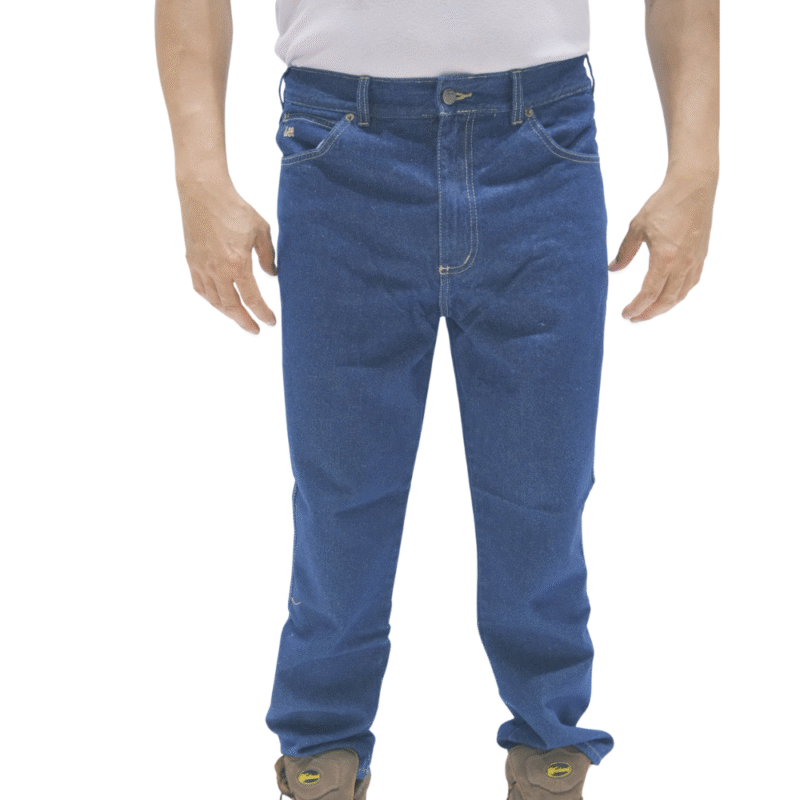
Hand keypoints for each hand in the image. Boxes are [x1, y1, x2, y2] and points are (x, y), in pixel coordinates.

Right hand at [178, 176, 277, 333]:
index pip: (252, 298)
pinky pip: (200, 288)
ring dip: (227, 313)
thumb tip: (271, 274)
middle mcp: (217, 270)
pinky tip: (218, 302)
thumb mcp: (261, 230)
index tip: (270, 321)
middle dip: (244, 320)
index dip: (262, 313)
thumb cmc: (233, 208)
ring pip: (214, 300)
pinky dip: (211, 299)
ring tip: (239, 318)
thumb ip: (268, 255)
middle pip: (231, 306)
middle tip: (254, 329)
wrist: (204, 193)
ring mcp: (202, 267)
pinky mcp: (192, 261)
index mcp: (237, 264)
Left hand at [609, 169, 717, 321]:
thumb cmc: (666, 203)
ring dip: (664, 307)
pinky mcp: (701, 256)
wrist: (694, 186)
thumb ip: (625, 251)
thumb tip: (614, 268)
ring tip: (650, 311)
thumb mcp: (637, 227)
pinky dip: (679, 295)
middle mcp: (683, 263)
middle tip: (635, 317)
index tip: (626, 314)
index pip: (649, 293)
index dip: (636, 307)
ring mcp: (695, 260)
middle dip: (649, 313)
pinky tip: (670, 296)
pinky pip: (691, 283)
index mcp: (665, 258)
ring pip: (680, 295)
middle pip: (666, 300)